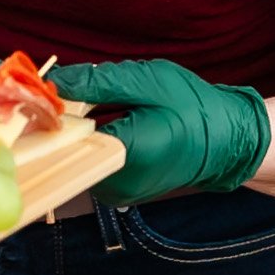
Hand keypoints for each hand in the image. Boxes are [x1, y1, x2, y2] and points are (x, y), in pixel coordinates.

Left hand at [51, 58, 270, 203]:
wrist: (226, 141)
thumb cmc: (192, 107)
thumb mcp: (147, 81)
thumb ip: (97, 81)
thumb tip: (53, 80)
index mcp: (125, 153)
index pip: (66, 133)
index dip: (53, 107)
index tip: (48, 87)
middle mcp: (116, 183)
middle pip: (69, 146)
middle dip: (69, 116)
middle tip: (88, 92)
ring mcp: (116, 193)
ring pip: (78, 154)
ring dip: (81, 128)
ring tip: (108, 107)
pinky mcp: (118, 193)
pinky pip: (91, 162)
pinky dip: (93, 141)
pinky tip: (112, 123)